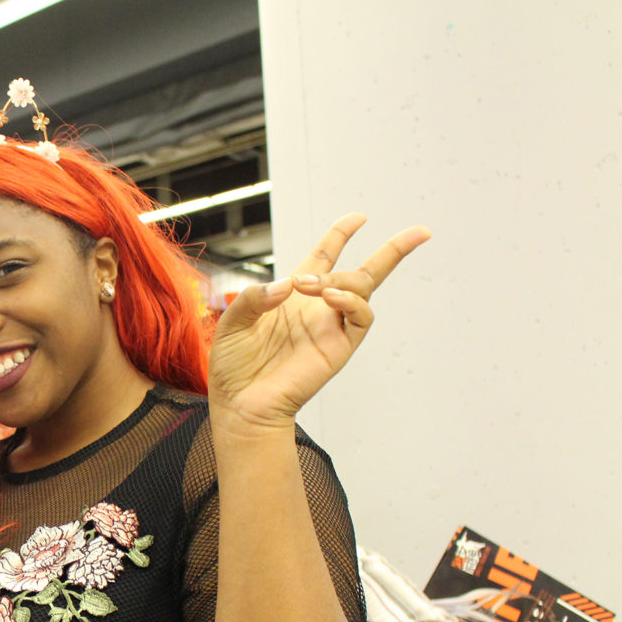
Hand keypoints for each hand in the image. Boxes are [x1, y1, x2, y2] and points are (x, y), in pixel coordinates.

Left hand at [208, 214, 430, 431]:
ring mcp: (331, 327)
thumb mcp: (231, 322)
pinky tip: (329, 296)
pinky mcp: (339, 346)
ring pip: (363, 289)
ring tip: (312, 286)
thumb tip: (288, 284)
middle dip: (390, 251)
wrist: (239, 404)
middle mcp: (317, 309)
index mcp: (292, 297)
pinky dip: (352, 301)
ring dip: (340, 278)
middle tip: (386, 242)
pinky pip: (362, 317)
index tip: (358, 217)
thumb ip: (253, 297)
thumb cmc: (233, 366)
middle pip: (363, 272)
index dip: (341, 235)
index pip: (324, 257)